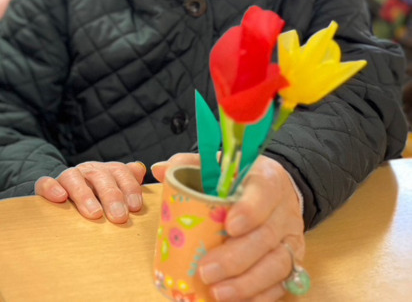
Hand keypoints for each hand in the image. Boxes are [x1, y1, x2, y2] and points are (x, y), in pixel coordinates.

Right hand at [35, 161, 146, 222]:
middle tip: (119, 216)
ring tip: (94, 213)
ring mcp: (66, 177)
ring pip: (73, 177)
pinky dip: (51, 188)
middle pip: (99, 176)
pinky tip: (60, 197)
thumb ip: (128, 182)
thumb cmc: (97, 199)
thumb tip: (140, 169)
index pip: (120, 171)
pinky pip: (45, 183)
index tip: (134, 207)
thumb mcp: (115, 191)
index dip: (129, 187)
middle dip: (111, 195)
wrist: (63, 195)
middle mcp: (87, 171)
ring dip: (84, 195)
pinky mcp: (46, 186)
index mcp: (106, 172)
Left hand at [153, 153, 304, 300]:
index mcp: (267, 180)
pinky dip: (261, 296)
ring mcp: (291, 238)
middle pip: (266, 237)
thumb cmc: (241, 179)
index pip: (263, 193)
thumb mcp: (219, 165)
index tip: (229, 226)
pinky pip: (282, 282)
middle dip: (235, 258)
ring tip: (218, 292)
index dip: (249, 211)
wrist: (277, 190)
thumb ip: (190, 165)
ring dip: (247, 283)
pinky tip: (236, 300)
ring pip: (278, 264)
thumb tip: (159, 170)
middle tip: (206, 271)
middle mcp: (284, 211)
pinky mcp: (294, 260)